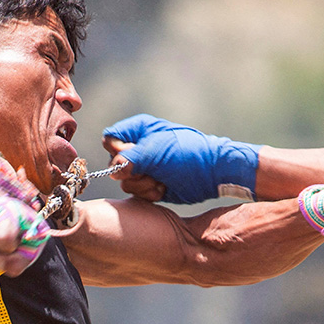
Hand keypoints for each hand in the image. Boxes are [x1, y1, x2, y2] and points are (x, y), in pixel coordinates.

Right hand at [101, 114, 260, 203]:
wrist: (213, 173)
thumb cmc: (187, 155)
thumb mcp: (157, 152)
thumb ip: (131, 158)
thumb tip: (113, 171)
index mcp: (138, 130)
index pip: (110, 139)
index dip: (117, 150)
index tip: (132, 155)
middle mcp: (138, 148)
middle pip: (115, 164)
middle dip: (133, 173)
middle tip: (153, 172)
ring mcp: (144, 168)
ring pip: (125, 182)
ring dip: (143, 185)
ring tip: (162, 181)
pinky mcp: (150, 184)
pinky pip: (137, 193)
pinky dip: (150, 193)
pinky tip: (164, 189)